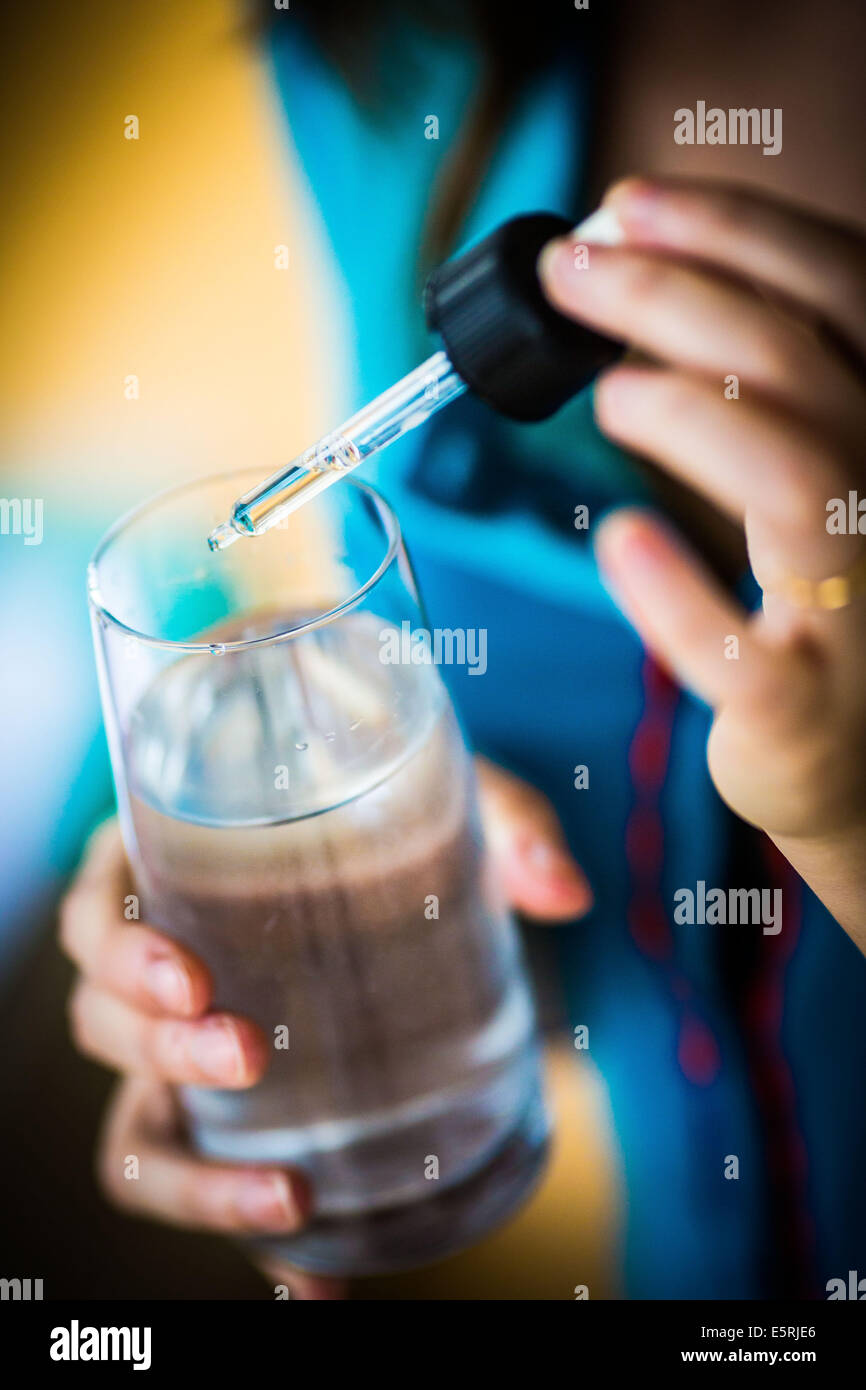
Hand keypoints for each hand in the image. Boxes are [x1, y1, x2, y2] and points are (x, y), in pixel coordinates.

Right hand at [60, 769, 589, 1297]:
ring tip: (291, 1197)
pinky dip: (250, 1241)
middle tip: (249, 1054)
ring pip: (134, 1126)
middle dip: (160, 1051)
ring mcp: (183, 1053)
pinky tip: (320, 1283)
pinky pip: (203, 1186)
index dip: (118, 948)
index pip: (95, 910)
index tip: (193, 977)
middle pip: (100, 1022)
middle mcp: (160, 968)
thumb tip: (567, 895)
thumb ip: (505, 827)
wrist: (413, 876)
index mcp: (174, 864)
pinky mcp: (224, 1118)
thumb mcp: (441, 804)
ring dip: (194, 1177)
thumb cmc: (395, 824)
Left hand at [538, 178, 865, 949]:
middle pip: (796, 362)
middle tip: (568, 270)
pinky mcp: (803, 705)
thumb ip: (768, 388)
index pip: (840, 291)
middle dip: (669, 294)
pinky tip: (619, 540)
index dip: (733, 232)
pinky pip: (735, 644)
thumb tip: (644, 283)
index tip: (625, 203)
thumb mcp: (826, 473)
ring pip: (790, 476)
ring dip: (683, 412)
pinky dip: (671, 587)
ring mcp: (860, 608)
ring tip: (604, 392)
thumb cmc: (828, 603)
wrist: (862, 761)